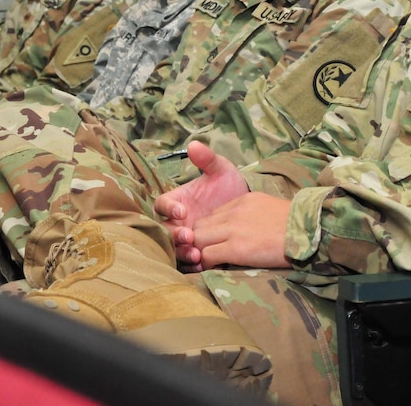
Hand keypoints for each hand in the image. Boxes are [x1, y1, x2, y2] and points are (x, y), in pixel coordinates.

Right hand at [154, 142, 250, 265]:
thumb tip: (194, 145)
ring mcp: (185, 238)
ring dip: (182, 252)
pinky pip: (187, 262)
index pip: (162, 205)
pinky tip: (202, 265)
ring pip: (174, 248)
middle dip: (174, 234)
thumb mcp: (221, 170)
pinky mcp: (196, 252)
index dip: (168, 208)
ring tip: (196, 255)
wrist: (248, 209)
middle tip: (189, 236)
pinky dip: (192, 265)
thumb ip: (207, 159)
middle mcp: (176, 221)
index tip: (182, 210)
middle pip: (165, 230)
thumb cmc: (229, 186)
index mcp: (177, 201)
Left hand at [183, 193, 290, 270]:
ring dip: (201, 251)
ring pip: (198, 239)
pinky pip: (207, 254)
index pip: (212, 214)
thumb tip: (242, 229)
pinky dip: (207, 262)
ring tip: (211, 262)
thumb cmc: (296, 226)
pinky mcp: (236, 248)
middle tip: (208, 253)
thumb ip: (251, 214)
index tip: (216, 242)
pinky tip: (216, 267)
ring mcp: (233, 229)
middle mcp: (234, 211)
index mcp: (243, 200)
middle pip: (199, 225)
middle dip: (200, 240)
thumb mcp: (270, 208)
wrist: (308, 232)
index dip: (210, 230)